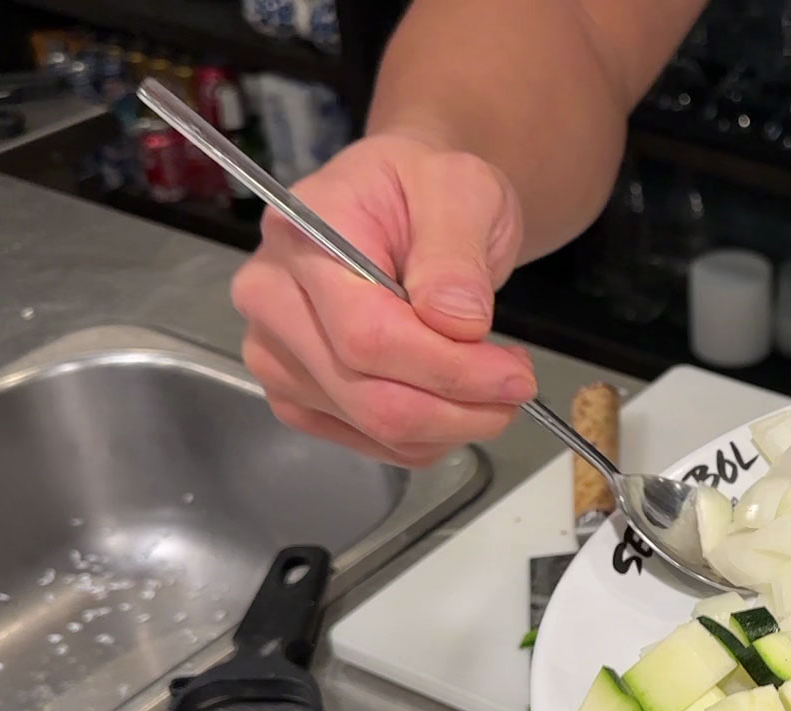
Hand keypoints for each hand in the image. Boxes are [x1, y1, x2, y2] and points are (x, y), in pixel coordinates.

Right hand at [230, 133, 534, 465]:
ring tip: (494, 382)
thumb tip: (456, 323)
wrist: (406, 204)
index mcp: (302, 237)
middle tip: (519, 386)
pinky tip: (456, 398)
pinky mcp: (299, 395)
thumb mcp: (460, 190)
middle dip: (460, 406)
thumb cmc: (428, 189)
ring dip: (453, 424)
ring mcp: (278, 354)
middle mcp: (272, 300)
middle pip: (368, 395)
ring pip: (374, 427)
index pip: (367, 336)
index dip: (449, 369)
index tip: (516, 375)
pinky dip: (430, 435)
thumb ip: (456, 253)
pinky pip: (372, 442)